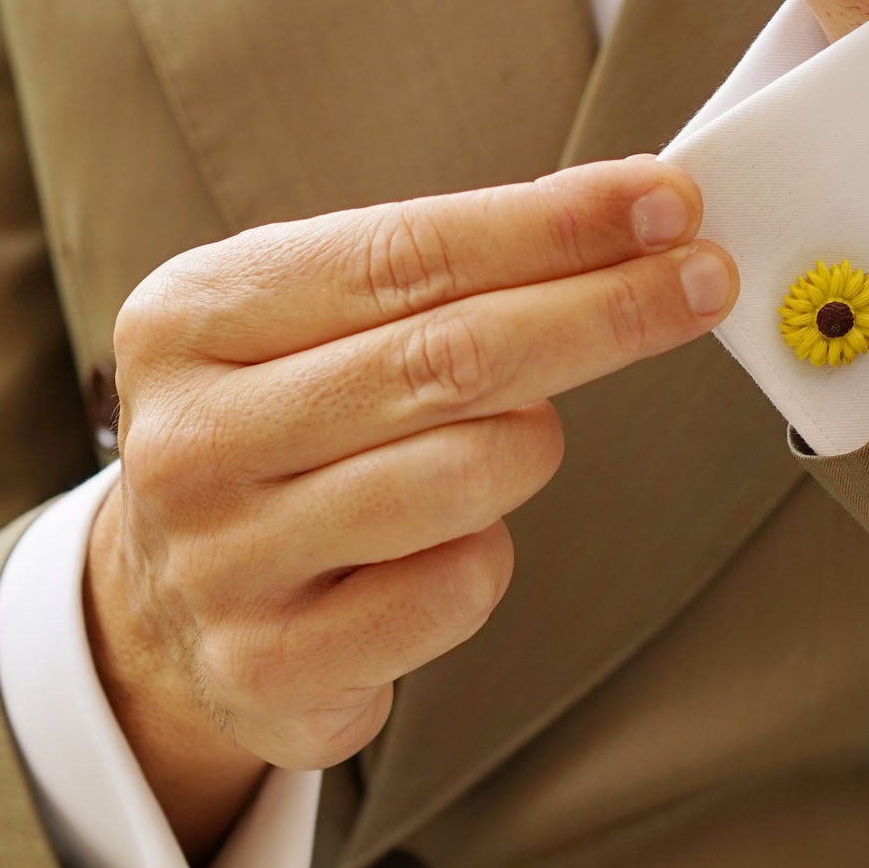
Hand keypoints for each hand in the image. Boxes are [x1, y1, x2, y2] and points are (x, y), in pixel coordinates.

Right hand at [85, 161, 735, 857]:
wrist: (166, 612)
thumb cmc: (279, 434)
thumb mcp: (307, 325)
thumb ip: (436, 273)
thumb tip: (633, 216)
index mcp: (188, 319)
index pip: (406, 254)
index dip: (552, 227)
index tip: (667, 200)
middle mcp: (188, 439)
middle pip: (449, 359)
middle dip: (601, 312)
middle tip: (703, 280)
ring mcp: (222, 562)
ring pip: (464, 475)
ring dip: (532, 444)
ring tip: (517, 437)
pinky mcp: (273, 667)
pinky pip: (456, 588)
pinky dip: (485, 556)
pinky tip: (446, 545)